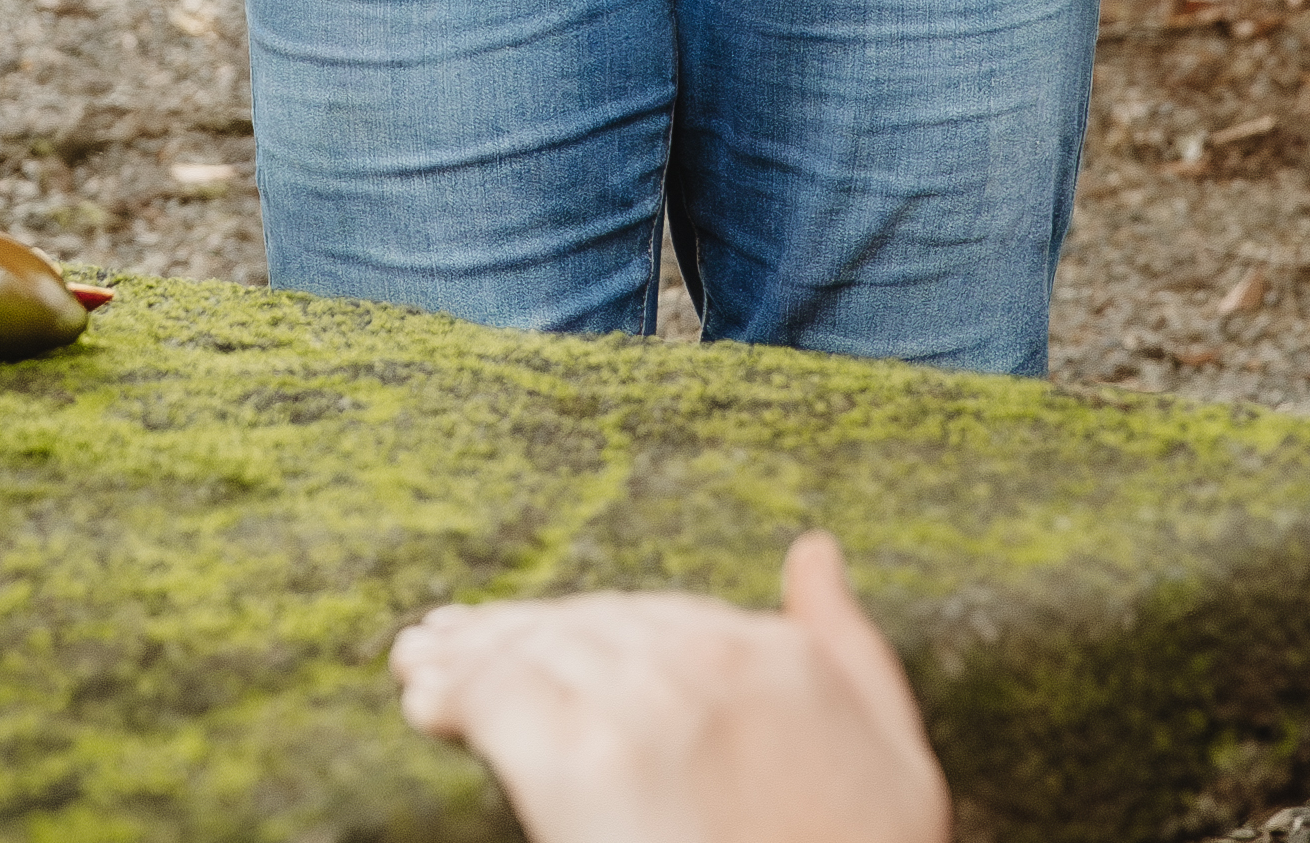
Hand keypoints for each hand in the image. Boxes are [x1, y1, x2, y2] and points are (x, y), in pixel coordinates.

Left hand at [389, 533, 949, 842]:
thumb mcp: (889, 750)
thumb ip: (846, 644)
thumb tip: (815, 550)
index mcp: (771, 654)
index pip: (651, 616)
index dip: (585, 626)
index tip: (539, 632)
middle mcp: (703, 663)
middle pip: (583, 629)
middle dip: (515, 634)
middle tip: (446, 642)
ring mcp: (642, 705)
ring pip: (532, 654)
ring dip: (467, 658)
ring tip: (421, 667)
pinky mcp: (585, 759)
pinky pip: (498, 699)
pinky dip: (455, 695)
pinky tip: (427, 705)